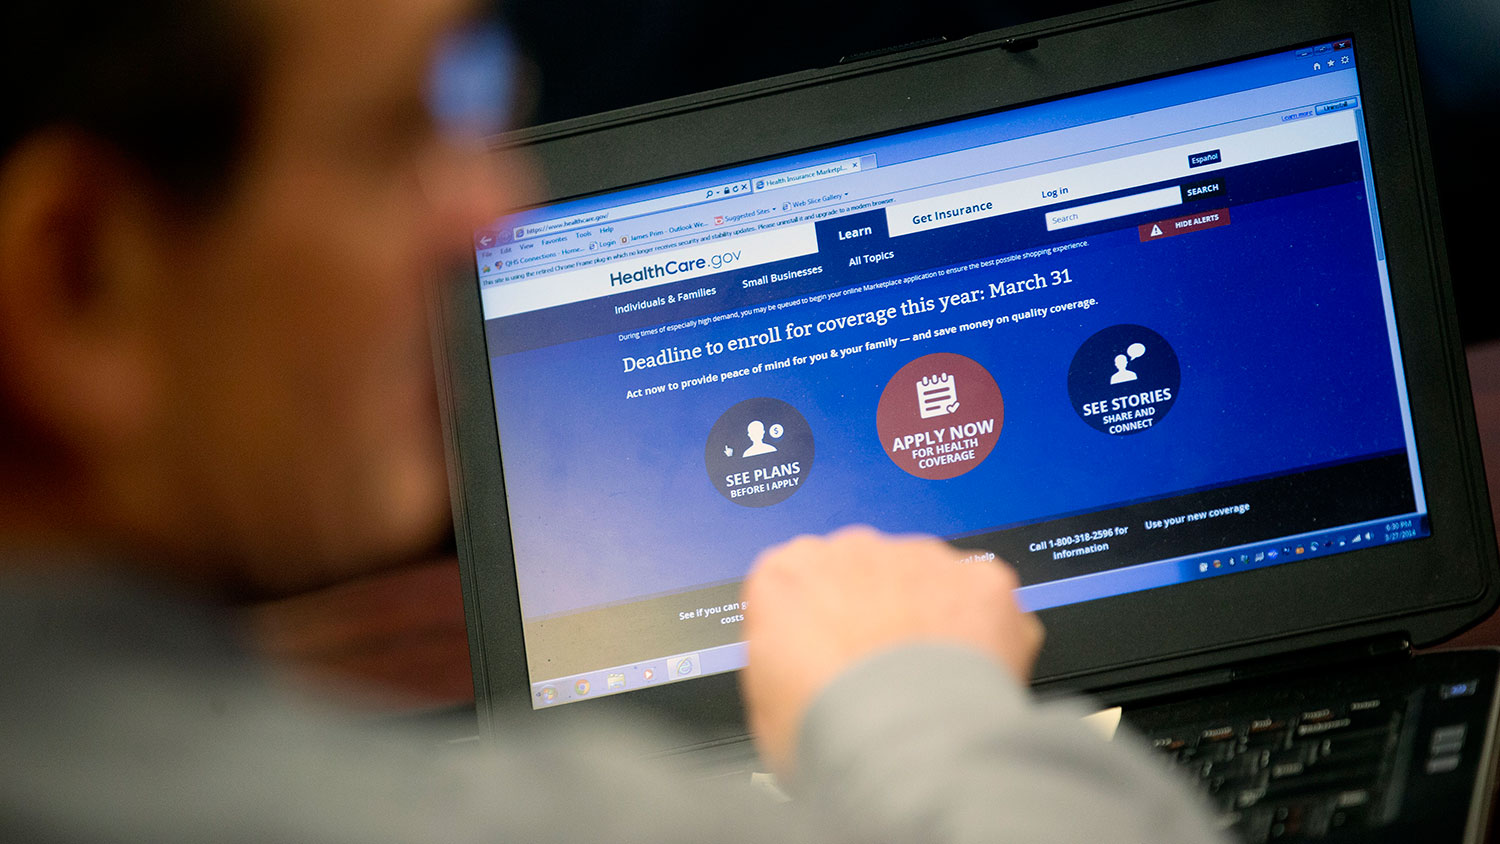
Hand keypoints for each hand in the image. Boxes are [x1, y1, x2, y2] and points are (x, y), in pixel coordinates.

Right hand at [741, 526, 1042, 775]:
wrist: (902, 750)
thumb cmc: (829, 733)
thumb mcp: (766, 702)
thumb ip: (780, 658)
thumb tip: (795, 668)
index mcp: (785, 575)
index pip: (798, 583)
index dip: (818, 624)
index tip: (830, 656)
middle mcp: (851, 550)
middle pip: (863, 573)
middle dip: (876, 613)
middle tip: (882, 674)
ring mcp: (919, 558)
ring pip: (925, 580)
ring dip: (929, 618)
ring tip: (928, 683)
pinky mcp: (977, 577)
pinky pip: (981, 598)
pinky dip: (982, 631)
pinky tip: (968, 674)